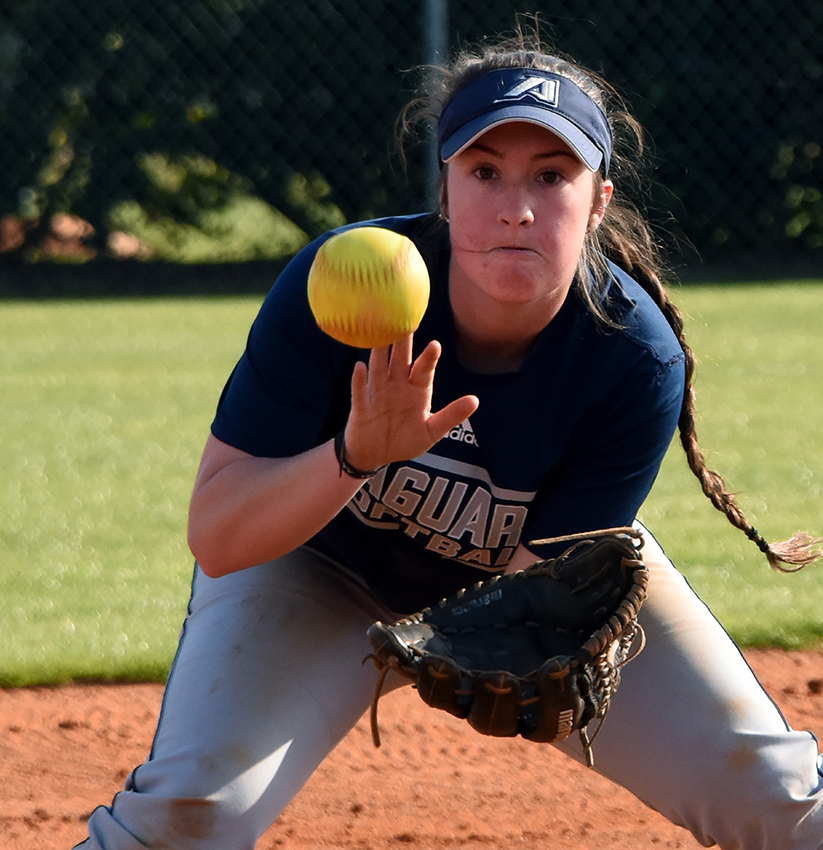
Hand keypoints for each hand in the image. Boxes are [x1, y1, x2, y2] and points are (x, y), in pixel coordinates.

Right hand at [344, 334, 478, 470]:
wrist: (375, 455)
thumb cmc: (405, 440)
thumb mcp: (432, 431)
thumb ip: (451, 416)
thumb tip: (475, 400)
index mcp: (417, 390)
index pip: (424, 370)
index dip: (428, 358)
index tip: (435, 345)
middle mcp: (397, 386)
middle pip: (399, 360)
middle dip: (402, 343)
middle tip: (403, 319)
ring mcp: (378, 394)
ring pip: (378, 369)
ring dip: (378, 353)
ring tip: (379, 333)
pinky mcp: (361, 406)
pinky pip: (360, 391)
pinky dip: (359, 380)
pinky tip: (359, 366)